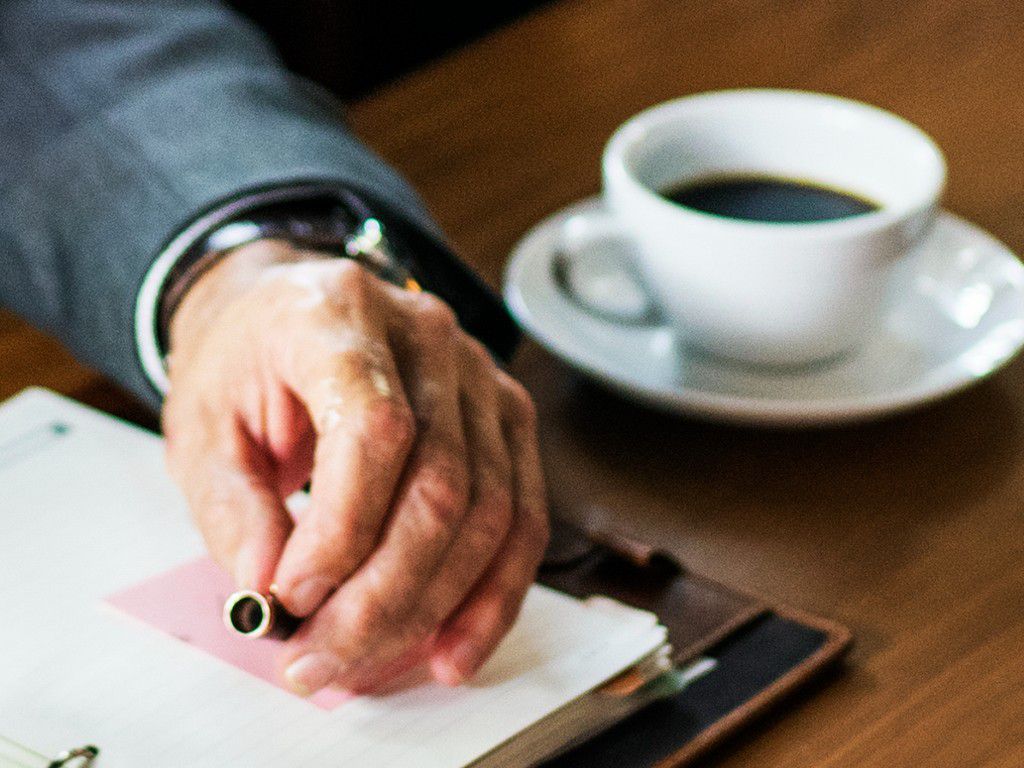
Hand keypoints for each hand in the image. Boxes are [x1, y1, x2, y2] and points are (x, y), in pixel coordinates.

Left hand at [162, 239, 547, 694]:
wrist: (286, 313)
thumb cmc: (244, 360)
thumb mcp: (202, 427)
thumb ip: (233, 509)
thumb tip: (271, 594)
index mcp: (340, 315)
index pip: (374, 429)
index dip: (341, 530)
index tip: (291, 596)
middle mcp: (427, 336)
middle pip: (442, 485)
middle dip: (384, 596)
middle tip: (322, 658)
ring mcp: (480, 375)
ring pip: (490, 512)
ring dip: (433, 607)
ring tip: (370, 661)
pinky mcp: (506, 416)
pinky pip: (523, 517)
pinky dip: (493, 594)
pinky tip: (454, 646)